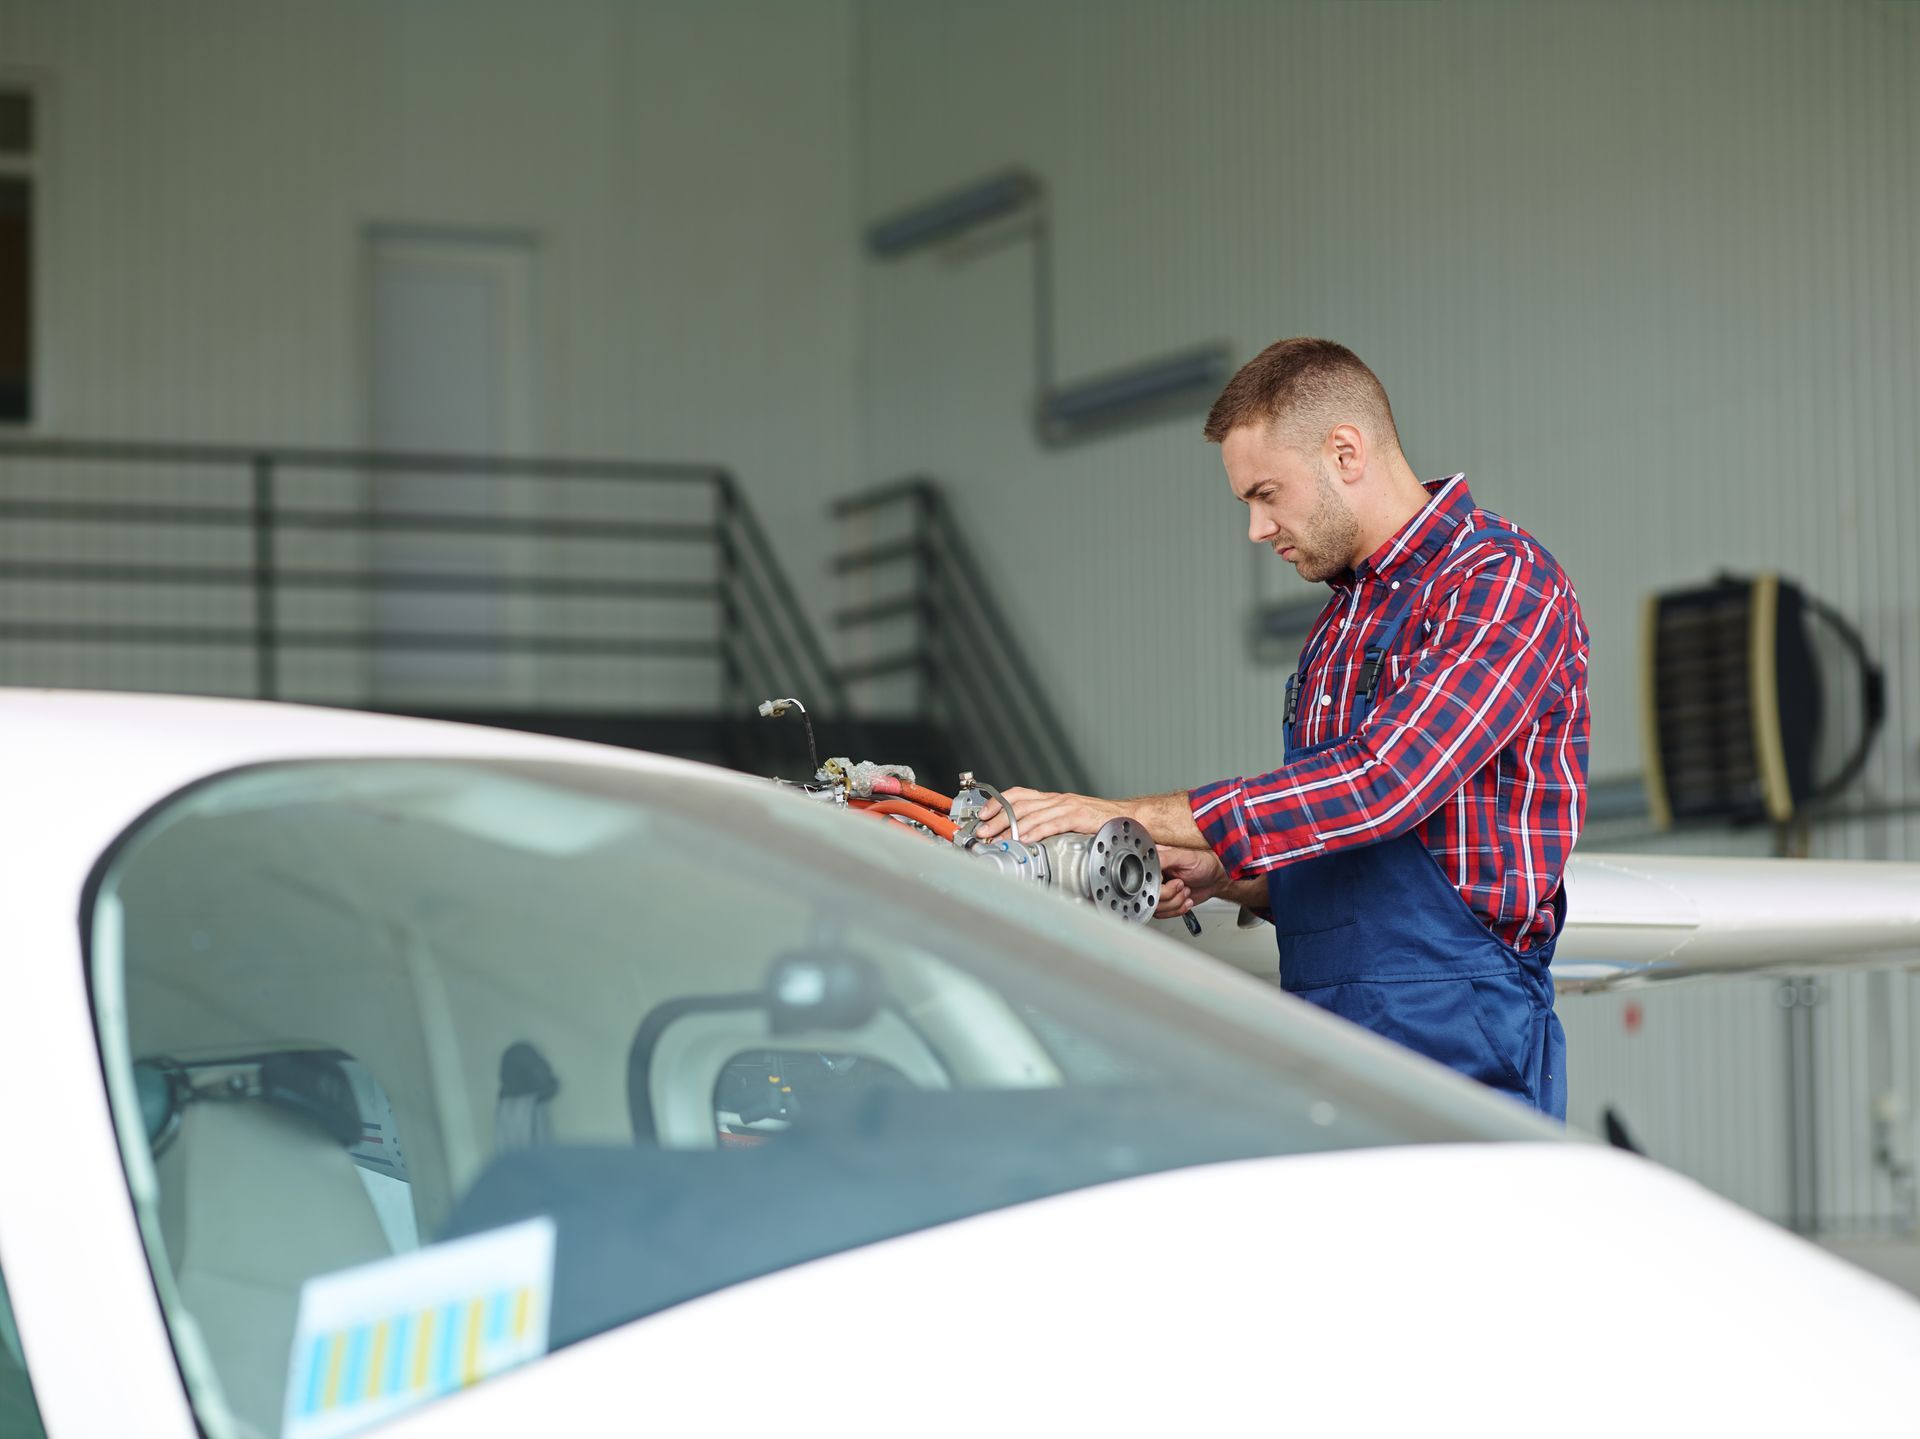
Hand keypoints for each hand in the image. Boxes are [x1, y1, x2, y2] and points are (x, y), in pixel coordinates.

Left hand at [975, 787, 1127, 843]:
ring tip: (998, 839)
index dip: (997, 802)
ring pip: (1033, 814)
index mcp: (1051, 799)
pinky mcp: (1079, 817)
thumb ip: (1047, 824)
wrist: (1129, 817)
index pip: (1017, 794)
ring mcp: (1067, 806)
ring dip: (1012, 827)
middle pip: (1019, 805)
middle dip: (997, 818)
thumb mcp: (1067, 818)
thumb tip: (1021, 837)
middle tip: (982, 831)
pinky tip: (1027, 839)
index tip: (981, 815)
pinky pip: (1054, 823)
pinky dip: (1038, 831)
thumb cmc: (1097, 821)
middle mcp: (1056, 800)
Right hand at [1153, 845, 1228, 918]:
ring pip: (1154, 907)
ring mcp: (1157, 890)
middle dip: (1170, 895)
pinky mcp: (1163, 902)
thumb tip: (1148, 863)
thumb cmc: (1203, 862)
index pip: (1142, 877)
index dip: (1156, 884)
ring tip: (1185, 891)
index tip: (1173, 880)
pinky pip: (1161, 914)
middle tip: (1182, 885)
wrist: (1215, 878)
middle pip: (1147, 895)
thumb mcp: (1183, 856)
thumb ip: (1164, 859)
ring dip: (1175, 903)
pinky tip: (1185, 899)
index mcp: (1152, 860)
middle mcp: (1151, 875)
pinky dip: (1177, 909)